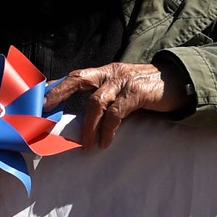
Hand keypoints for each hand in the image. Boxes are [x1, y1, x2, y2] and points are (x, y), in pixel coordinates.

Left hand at [43, 60, 188, 149]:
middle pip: (77, 80)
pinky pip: (116, 113)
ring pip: (96, 102)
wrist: (179, 82)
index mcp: (104, 72)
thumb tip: (82, 121)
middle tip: (44, 112)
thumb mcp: (122, 90)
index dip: (55, 87)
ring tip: (85, 144)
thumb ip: (105, 99)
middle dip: (58, 95)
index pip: (74, 77)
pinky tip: (105, 142)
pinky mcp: (136, 93)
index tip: (38, 100)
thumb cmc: (147, 90)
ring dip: (88, 126)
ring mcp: (123, 82)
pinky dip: (108, 129)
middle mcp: (110, 73)